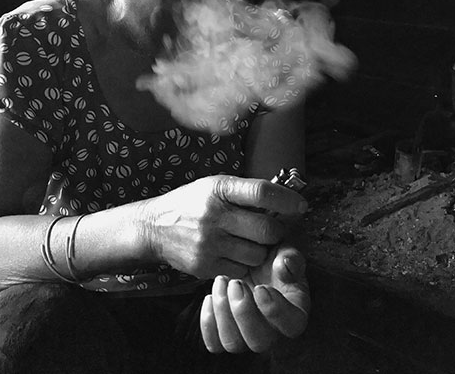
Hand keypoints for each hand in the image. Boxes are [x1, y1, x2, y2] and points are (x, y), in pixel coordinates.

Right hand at [139, 175, 306, 279]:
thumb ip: (245, 191)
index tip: (301, 206)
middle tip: (272, 229)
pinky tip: (237, 253)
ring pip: (257, 254)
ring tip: (252, 242)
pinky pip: (242, 269)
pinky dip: (245, 263)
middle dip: (276, 231)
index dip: (287, 199)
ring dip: (262, 250)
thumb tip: (285, 197)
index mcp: (218, 189)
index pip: (262, 192)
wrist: (153, 228)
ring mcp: (209, 244)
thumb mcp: (214, 185)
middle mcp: (214, 216)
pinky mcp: (205, 267)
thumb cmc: (191, 203)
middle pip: (266, 229)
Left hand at [200, 244, 309, 352]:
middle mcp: (273, 334)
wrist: (252, 264)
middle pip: (259, 342)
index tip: (260, 288)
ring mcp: (247, 339)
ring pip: (233, 343)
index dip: (275, 310)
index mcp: (295, 314)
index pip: (291, 325)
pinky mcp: (226, 337)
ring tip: (221, 281)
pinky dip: (208, 322)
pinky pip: (214, 344)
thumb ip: (290, 258)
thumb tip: (285, 264)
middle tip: (235, 283)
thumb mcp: (286, 252)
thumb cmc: (273, 261)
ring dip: (222, 313)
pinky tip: (210, 296)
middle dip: (243, 312)